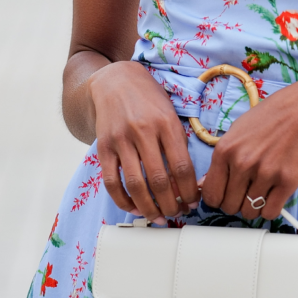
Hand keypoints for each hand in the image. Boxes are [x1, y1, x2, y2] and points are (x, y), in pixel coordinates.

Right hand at [91, 61, 199, 219]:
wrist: (114, 81)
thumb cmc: (149, 99)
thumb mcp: (170, 113)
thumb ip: (178, 143)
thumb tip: (188, 182)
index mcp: (166, 123)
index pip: (181, 166)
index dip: (189, 191)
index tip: (194, 202)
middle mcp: (143, 131)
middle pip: (159, 180)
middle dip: (170, 204)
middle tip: (176, 214)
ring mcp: (121, 140)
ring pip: (135, 185)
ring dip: (148, 208)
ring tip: (158, 217)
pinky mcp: (103, 147)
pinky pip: (111, 181)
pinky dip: (122, 200)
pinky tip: (133, 207)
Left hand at [200, 71, 297, 220]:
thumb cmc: (273, 116)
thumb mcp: (238, 130)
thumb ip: (222, 158)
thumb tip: (205, 183)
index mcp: (226, 150)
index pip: (210, 193)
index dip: (217, 198)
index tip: (225, 196)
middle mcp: (242, 163)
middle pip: (229, 206)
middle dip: (236, 203)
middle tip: (246, 193)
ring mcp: (265, 173)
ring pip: (249, 212)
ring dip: (254, 207)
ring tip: (262, 192)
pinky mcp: (287, 181)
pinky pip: (270, 212)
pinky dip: (270, 209)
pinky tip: (273, 196)